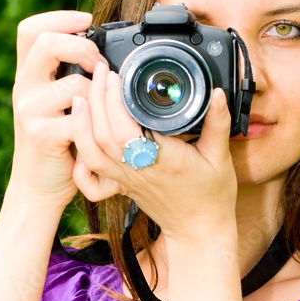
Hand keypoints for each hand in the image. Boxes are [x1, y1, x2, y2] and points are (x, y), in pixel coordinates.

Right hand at [6, 9, 108, 208]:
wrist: (37, 188)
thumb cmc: (55, 145)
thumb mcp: (52, 105)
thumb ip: (64, 78)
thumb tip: (98, 50)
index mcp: (27, 77)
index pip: (30, 29)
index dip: (60, 18)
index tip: (87, 21)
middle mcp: (23, 89)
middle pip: (45, 43)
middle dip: (82, 47)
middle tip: (99, 64)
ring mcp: (30, 112)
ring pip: (75, 84)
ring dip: (99, 92)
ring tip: (103, 107)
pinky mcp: (43, 135)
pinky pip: (81, 116)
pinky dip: (96, 120)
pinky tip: (98, 129)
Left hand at [70, 62, 237, 241]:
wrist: (199, 229)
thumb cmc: (210, 195)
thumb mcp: (220, 157)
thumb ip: (218, 123)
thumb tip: (216, 94)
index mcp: (162, 159)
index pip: (127, 128)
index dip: (115, 100)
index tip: (116, 75)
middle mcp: (137, 169)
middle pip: (102, 134)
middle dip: (96, 98)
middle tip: (100, 71)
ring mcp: (125, 179)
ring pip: (91, 151)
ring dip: (82, 122)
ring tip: (83, 94)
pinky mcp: (120, 186)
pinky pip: (91, 176)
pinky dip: (80, 156)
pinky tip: (79, 135)